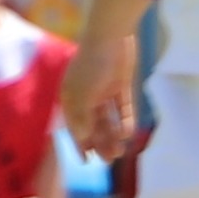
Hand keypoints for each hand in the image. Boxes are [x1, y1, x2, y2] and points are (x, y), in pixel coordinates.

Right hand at [67, 40, 142, 166]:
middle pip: (93, 125)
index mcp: (71, 97)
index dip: (79, 143)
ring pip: (108, 119)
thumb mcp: (84, 94)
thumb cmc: (93, 64)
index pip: (74, 126)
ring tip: (120, 151)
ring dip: (112, 135)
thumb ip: (82, 117)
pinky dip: (125, 120)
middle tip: (110, 160)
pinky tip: (127, 133)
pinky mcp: (121, 85)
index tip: (86, 161)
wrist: (112, 36)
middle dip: (100, 143)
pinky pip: (123, 107)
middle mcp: (86, 96)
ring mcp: (104, 91)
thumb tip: (81, 138)